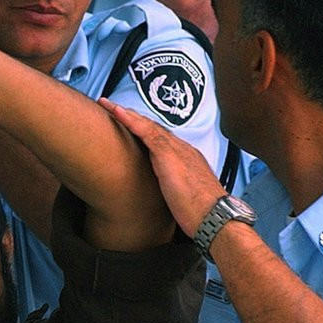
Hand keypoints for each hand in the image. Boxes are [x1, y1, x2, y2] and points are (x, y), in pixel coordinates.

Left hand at [99, 98, 225, 235]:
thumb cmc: (201, 214)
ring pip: (147, 125)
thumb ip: (173, 191)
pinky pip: (146, 131)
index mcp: (186, 158)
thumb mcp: (184, 198)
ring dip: (125, 114)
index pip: (160, 139)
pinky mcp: (168, 155)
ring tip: (107, 105)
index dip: (143, 130)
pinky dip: (130, 120)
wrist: (215, 217)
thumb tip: (165, 197)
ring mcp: (176, 149)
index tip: (127, 126)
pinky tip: (116, 112)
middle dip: (132, 118)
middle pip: (153, 128)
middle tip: (111, 109)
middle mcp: (182, 149)